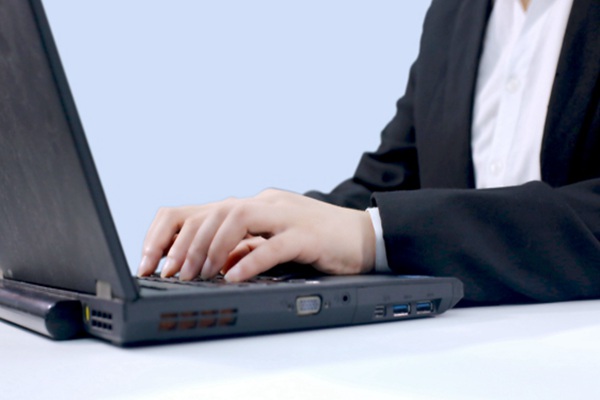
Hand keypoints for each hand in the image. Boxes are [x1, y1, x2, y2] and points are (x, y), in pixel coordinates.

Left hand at [137, 189, 375, 281]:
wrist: (364, 237)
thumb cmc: (317, 241)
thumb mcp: (271, 242)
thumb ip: (243, 247)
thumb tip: (211, 265)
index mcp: (254, 205)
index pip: (201, 210)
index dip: (169, 234)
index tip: (153, 262)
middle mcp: (266, 204)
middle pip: (214, 211)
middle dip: (186, 243)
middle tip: (173, 273)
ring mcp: (287, 216)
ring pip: (238, 218)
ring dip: (211, 247)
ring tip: (197, 275)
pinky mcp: (307, 235)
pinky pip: (273, 245)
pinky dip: (250, 261)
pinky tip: (234, 277)